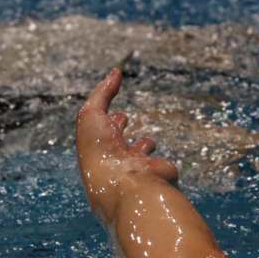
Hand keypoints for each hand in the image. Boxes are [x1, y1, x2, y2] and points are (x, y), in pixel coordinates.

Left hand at [77, 69, 177, 221]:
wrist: (125, 186)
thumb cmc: (102, 152)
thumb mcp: (91, 116)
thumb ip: (102, 94)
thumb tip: (115, 72)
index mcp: (97, 151)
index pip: (101, 134)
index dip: (106, 121)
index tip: (115, 113)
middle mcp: (115, 164)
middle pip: (118, 145)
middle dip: (119, 133)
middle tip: (123, 120)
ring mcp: (137, 173)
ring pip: (139, 158)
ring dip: (142, 149)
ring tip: (147, 143)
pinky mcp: (160, 178)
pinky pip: (163, 168)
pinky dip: (164, 165)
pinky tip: (166, 166)